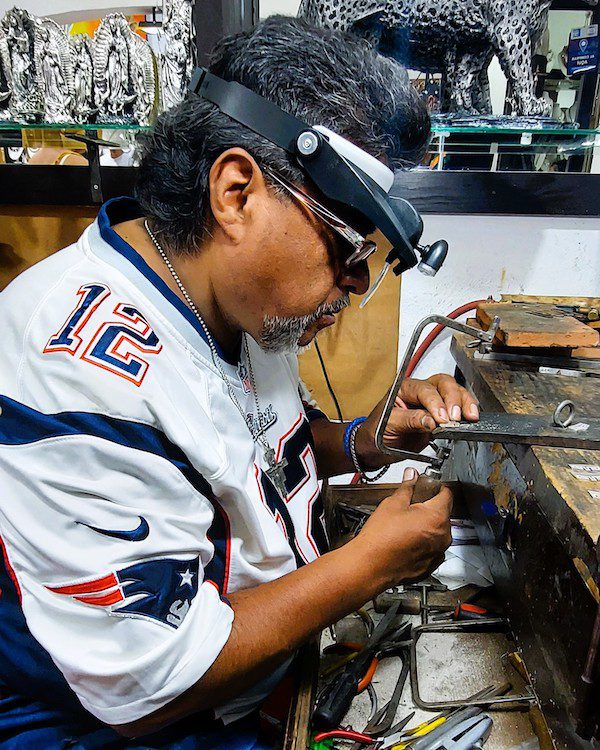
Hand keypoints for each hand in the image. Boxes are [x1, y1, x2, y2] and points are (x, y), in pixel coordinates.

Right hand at [355, 468, 451, 585]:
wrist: (371, 566)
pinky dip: (423, 543)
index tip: (430, 486)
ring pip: (437, 532)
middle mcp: (443, 536)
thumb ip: (407, 487)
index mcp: (436, 517)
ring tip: (405, 525)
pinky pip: (432, 548)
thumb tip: (412, 476)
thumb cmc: (380, 538)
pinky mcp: (430, 565)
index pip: (447, 495)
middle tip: (411, 506)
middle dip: (429, 508)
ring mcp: (438, 552)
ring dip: (426, 526)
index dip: (438, 488)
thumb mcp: (393, 504)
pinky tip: (406, 540)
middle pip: (443, 514)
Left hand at [357, 374, 478, 465]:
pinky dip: (466, 411)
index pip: (424, 390)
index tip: (441, 418)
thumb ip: (409, 420)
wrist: (375, 448)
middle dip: (453, 399)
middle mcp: (420, 391)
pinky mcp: (440, 416)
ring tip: (469, 417)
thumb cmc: (375, 432)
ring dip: (464, 402)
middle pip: (443, 384)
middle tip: (455, 417)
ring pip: (454, 391)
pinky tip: (470, 419)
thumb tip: (431, 421)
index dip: (435, 403)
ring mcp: (432, 402)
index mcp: (404, 388)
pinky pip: (457, 407)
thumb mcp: (388, 425)